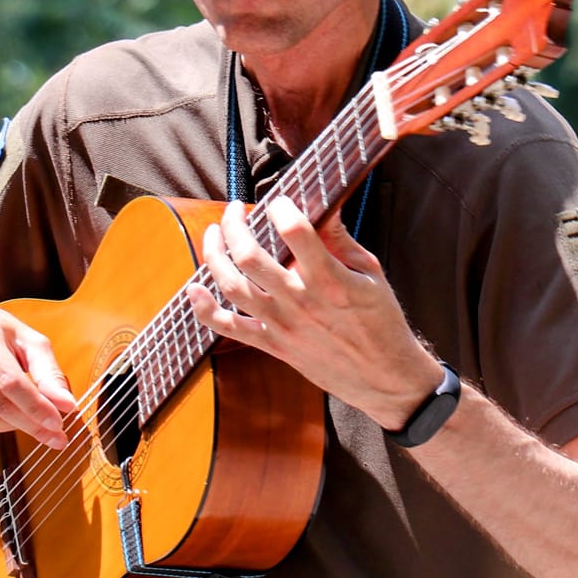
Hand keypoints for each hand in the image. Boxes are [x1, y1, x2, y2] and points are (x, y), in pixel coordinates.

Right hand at [0, 299, 74, 447]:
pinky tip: (4, 419)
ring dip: (11, 427)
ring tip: (30, 423)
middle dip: (31, 424)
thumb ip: (47, 370)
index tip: (59, 425)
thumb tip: (67, 404)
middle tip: (55, 437)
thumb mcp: (23, 337)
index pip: (12, 383)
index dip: (37, 408)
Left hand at [185, 196, 441, 429]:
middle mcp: (300, 301)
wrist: (384, 378)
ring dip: (214, 255)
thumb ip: (342, 240)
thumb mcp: (371, 274)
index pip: (295, 232)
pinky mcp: (273, 345)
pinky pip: (229, 328)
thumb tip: (323, 206)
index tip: (280, 200)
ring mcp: (282, 325)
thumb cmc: (382, 322)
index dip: (281, 207)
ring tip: (214, 233)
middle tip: (235, 210)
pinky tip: (194, 289)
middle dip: (234, 225)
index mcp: (330, 280)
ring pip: (232, 286)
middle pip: (250, 256)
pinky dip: (205, 310)